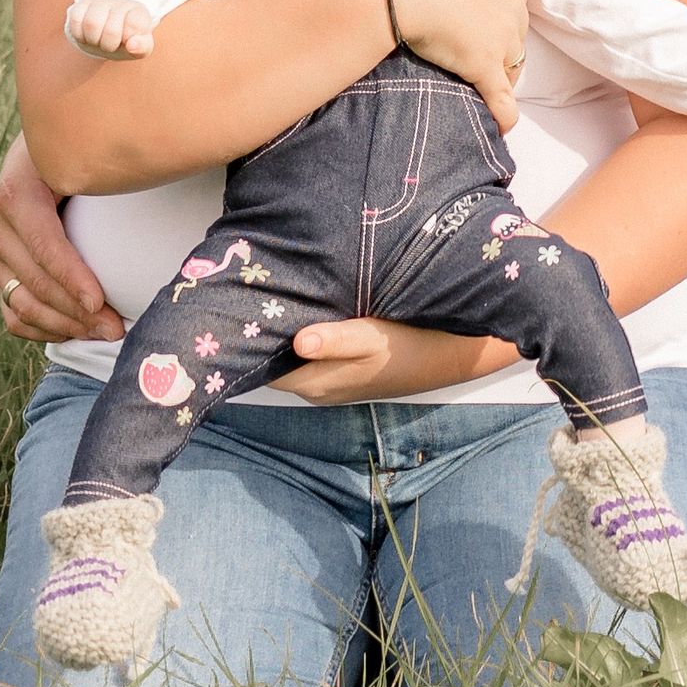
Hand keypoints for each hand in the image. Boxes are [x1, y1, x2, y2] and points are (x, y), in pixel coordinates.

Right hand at [0, 137, 121, 344]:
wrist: (46, 154)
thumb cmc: (80, 153)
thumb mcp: (87, 152)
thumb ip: (106, 167)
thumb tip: (154, 174)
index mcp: (18, 194)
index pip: (44, 245)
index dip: (70, 278)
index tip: (100, 303)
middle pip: (35, 282)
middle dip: (76, 312)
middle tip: (117, 328)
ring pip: (21, 305)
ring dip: (64, 326)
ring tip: (105, 333)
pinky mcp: (1, 273)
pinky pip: (14, 315)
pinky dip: (44, 330)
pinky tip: (78, 332)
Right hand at [65, 0, 158, 59]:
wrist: (106, 35)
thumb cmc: (126, 42)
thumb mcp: (141, 48)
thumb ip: (142, 47)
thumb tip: (131, 45)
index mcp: (138, 12)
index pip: (135, 24)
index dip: (131, 41)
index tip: (129, 42)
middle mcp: (120, 3)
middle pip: (111, 31)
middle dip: (109, 45)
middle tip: (111, 44)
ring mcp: (99, 2)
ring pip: (91, 24)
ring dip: (93, 40)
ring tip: (98, 40)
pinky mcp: (81, 5)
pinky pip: (76, 20)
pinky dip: (80, 35)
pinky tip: (87, 35)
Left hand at [277, 314, 522, 403]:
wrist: (441, 359)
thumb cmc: (405, 347)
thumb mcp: (371, 339)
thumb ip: (334, 340)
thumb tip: (298, 340)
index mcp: (316, 382)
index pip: (265, 367)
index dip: (254, 342)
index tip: (245, 311)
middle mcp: (316, 388)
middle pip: (277, 363)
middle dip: (267, 336)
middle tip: (257, 298)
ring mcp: (329, 384)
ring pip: (293, 360)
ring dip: (286, 337)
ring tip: (277, 302)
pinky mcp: (341, 375)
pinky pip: (309, 358)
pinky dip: (303, 340)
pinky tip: (305, 315)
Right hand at [380, 0, 527, 125]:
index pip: (511, 1)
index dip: (494, 15)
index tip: (472, 21)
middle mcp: (514, 7)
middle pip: (514, 35)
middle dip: (498, 47)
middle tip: (469, 54)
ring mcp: (502, 40)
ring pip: (512, 67)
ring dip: (499, 77)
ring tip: (478, 87)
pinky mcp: (485, 68)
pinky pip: (503, 102)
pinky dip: (504, 115)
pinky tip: (501, 126)